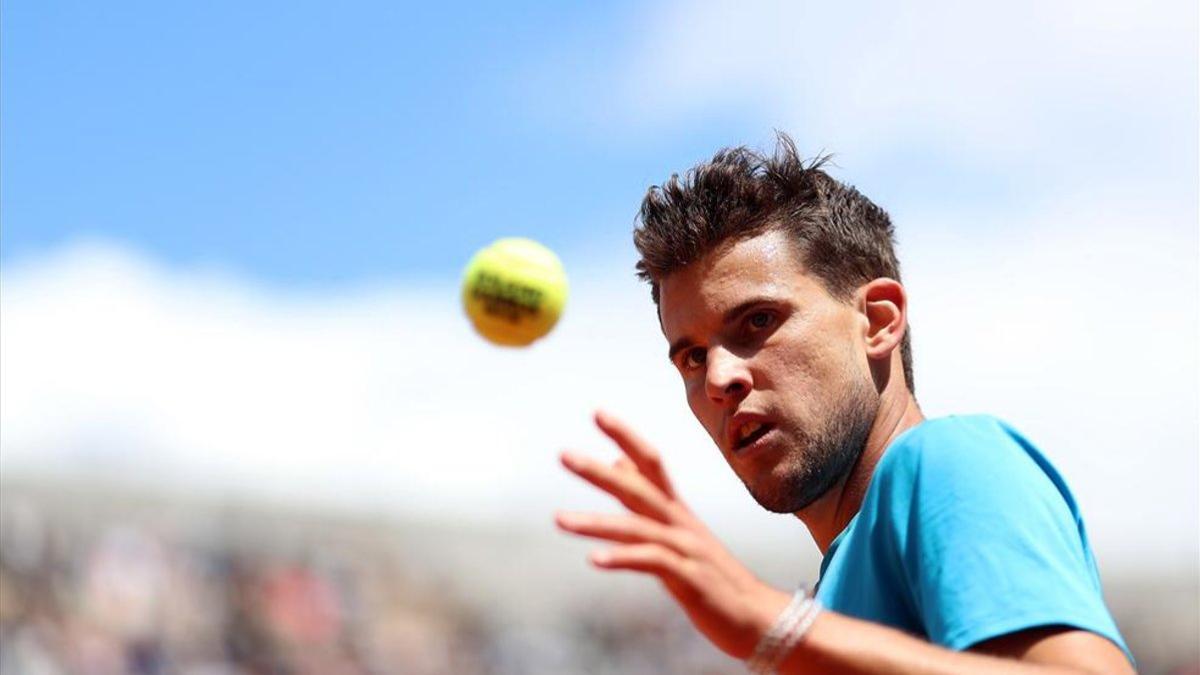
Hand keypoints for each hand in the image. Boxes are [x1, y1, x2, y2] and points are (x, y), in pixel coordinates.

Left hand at [555, 410, 791, 658]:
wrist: (758, 617)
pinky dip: (623, 559)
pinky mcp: (690, 578)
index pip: (651, 463)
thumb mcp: (678, 533)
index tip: (597, 413)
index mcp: (677, 511)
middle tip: (563, 455)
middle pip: (637, 489)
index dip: (626, 437)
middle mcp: (681, 523)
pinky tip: (594, 560)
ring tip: (559, 520)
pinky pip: (652, 563)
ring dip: (595, 524)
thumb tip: (617, 463)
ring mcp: (687, 549)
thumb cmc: (713, 577)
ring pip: (637, 528)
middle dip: (598, 472)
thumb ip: (645, 500)